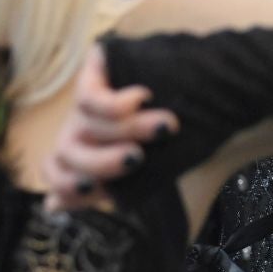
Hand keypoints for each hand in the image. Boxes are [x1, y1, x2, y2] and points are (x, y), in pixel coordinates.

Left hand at [43, 45, 178, 211]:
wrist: (219, 86)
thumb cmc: (188, 133)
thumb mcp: (154, 168)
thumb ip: (113, 188)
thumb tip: (52, 204)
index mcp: (90, 150)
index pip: (56, 171)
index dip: (70, 186)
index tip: (103, 192)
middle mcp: (83, 124)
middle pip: (66, 151)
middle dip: (102, 161)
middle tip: (138, 158)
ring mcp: (89, 96)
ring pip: (83, 125)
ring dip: (126, 130)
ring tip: (165, 126)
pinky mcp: (98, 67)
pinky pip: (88, 95)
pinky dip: (113, 106)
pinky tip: (142, 99)